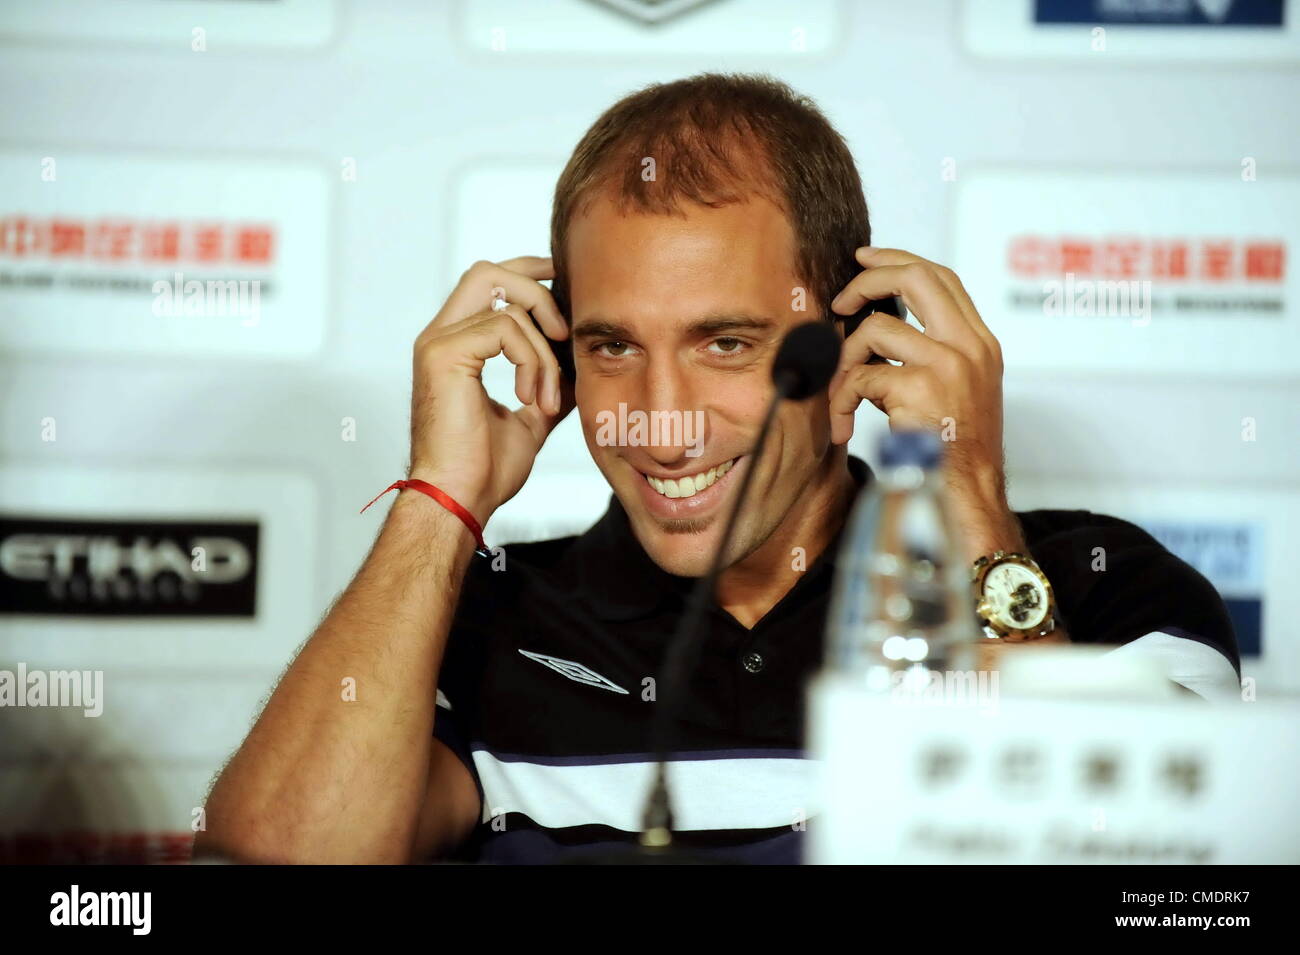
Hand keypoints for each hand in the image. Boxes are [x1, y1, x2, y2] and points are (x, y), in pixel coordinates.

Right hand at [408, 256, 572, 521]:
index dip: (527, 276)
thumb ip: (548, 382)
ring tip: (548, 396)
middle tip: (565, 330)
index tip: (565, 288)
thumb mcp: (531, 416)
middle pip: (488, 272)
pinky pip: (505, 328)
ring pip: (506, 302)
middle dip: (536, 288)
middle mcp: (440, 337)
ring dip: (543, 349)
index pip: (487, 285)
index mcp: (454, 347)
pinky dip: (532, 360)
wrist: (461, 500)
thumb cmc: (485, 470)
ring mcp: (438, 343)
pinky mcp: (444, 354)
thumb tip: (579, 363)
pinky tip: (532, 399)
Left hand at [827, 247, 1021, 561]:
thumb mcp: (954, 391)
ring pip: (875, 329)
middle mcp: (971, 346)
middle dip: (868, 279)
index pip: (943, 278)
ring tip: (844, 395)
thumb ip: (928, 354)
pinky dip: (842, 400)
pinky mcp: (921, 388)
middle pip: (917, 277)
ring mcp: (949, 364)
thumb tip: (874, 326)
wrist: (967, 493)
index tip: (866, 259)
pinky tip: (845, 426)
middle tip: (840, 301)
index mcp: (980, 343)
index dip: (900, 260)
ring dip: (846, 360)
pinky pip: (860, 376)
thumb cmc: (952, 451)